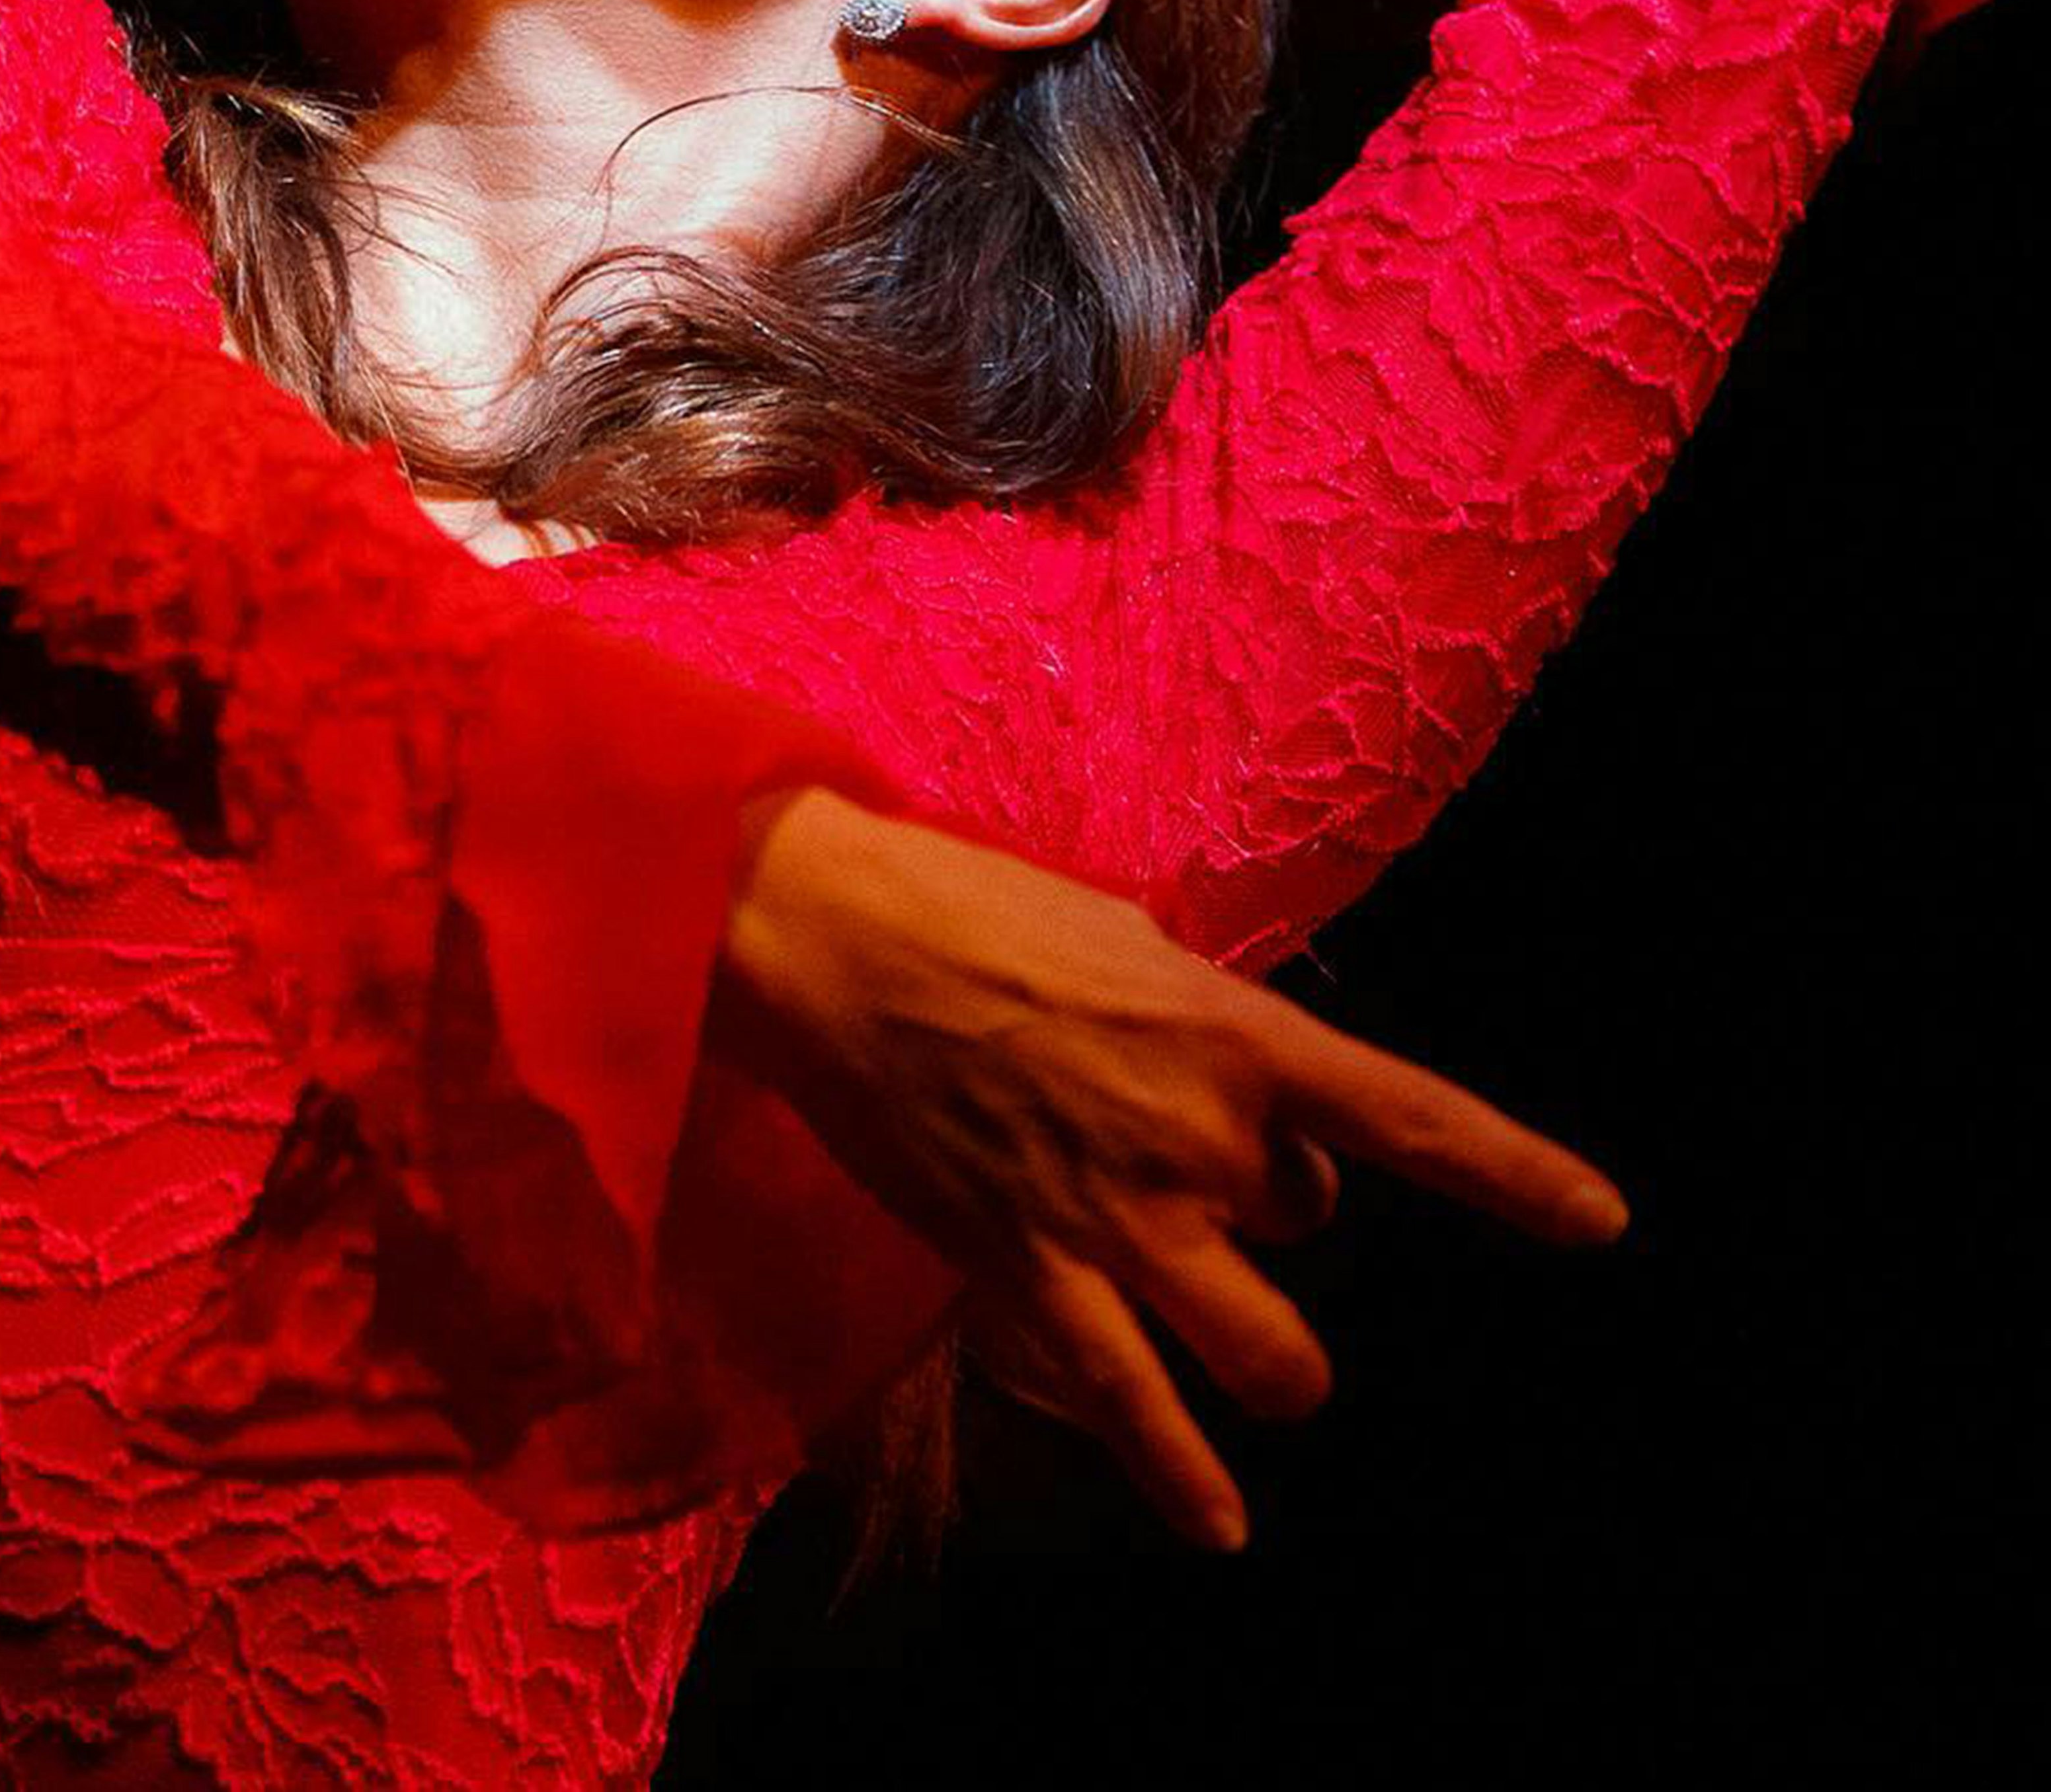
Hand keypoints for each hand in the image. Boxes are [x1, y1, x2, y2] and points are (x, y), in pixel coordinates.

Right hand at [712, 787, 1627, 1552]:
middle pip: (1309, 1226)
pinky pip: (1132, 1404)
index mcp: (1232, 1033)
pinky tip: (1222, 1526)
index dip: (1513, 1173)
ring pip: (1267, 1350)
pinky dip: (1185, 1476)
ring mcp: (1118, 1213)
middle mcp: (1199, 1133)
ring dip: (1270, 1359)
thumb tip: (1236, 1087)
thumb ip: (1203, 1025)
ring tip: (1254, 1353)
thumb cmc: (978, 912)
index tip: (1599, 1220)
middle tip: (1195, 1173)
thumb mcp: (1128, 941)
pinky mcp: (1031, 1269)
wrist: (840, 937)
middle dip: (1273, 1215)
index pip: (1407, 1115)